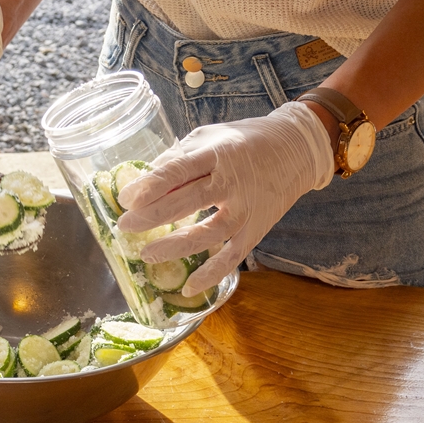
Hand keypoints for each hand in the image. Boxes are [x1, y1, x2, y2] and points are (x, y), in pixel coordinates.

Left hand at [115, 101, 336, 295]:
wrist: (298, 149)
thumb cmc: (243, 142)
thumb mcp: (209, 137)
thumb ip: (178, 158)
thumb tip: (143, 180)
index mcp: (216, 153)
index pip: (178, 170)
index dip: (150, 186)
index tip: (125, 199)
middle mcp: (232, 181)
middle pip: (188, 201)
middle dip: (152, 216)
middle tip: (126, 226)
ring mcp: (246, 208)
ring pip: (209, 232)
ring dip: (175, 246)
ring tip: (147, 254)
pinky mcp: (257, 229)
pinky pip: (233, 256)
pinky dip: (212, 273)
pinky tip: (189, 286)